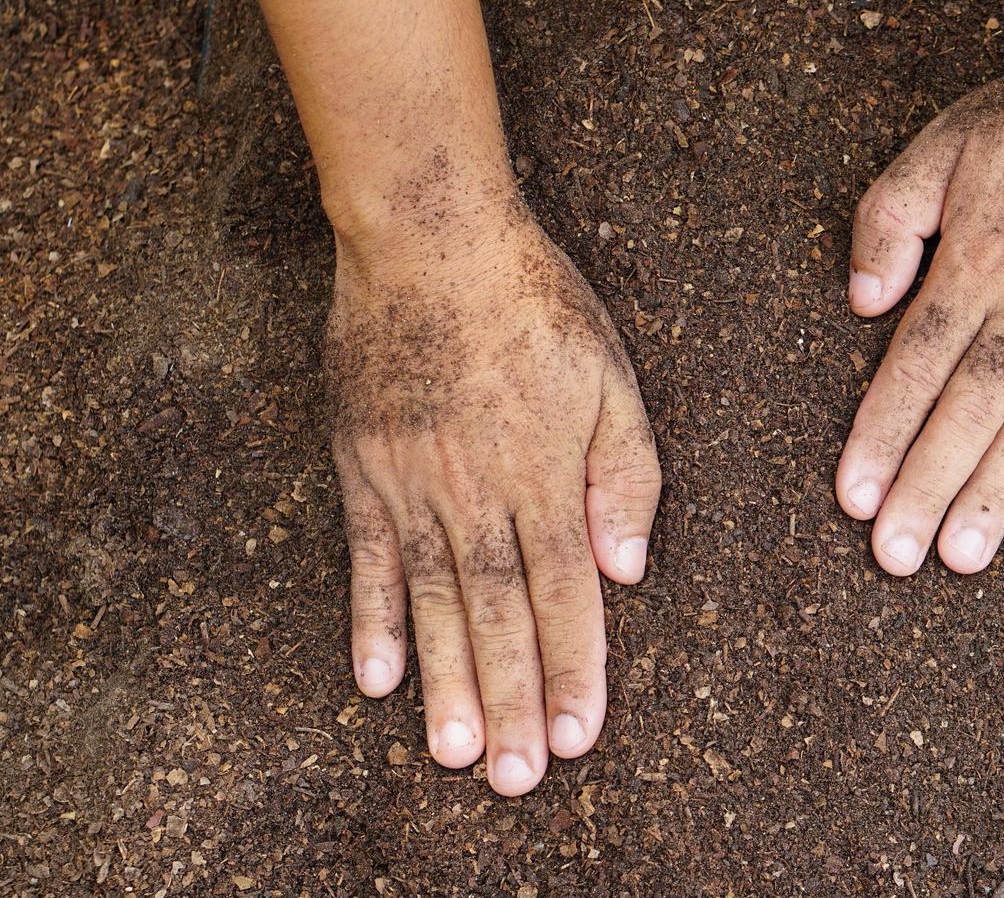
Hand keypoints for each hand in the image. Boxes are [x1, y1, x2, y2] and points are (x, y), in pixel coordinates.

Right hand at [325, 197, 660, 794]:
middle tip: (517, 779)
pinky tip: (376, 679)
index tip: (579, 736)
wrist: (431, 238)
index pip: (566, 593)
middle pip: (497, 614)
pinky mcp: (364, 467)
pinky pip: (366, 559)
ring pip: (432, 602)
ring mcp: (411, 484)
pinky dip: (370, 620)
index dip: (575, 667)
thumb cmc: (534, 303)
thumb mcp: (610, 376)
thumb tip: (625, 567)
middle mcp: (476, 492)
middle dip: (513, 699)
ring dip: (446, 681)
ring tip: (456, 753)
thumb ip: (623, 473)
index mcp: (544, 473)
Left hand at [837, 40, 1003, 575]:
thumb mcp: (943, 143)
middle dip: (927, 488)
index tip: (855, 500)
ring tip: (964, 559)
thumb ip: (891, 219)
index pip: (913, 369)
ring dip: (995, 494)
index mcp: (973, 266)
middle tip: (896, 559)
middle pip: (967, 412)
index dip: (882, 437)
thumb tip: (863, 302)